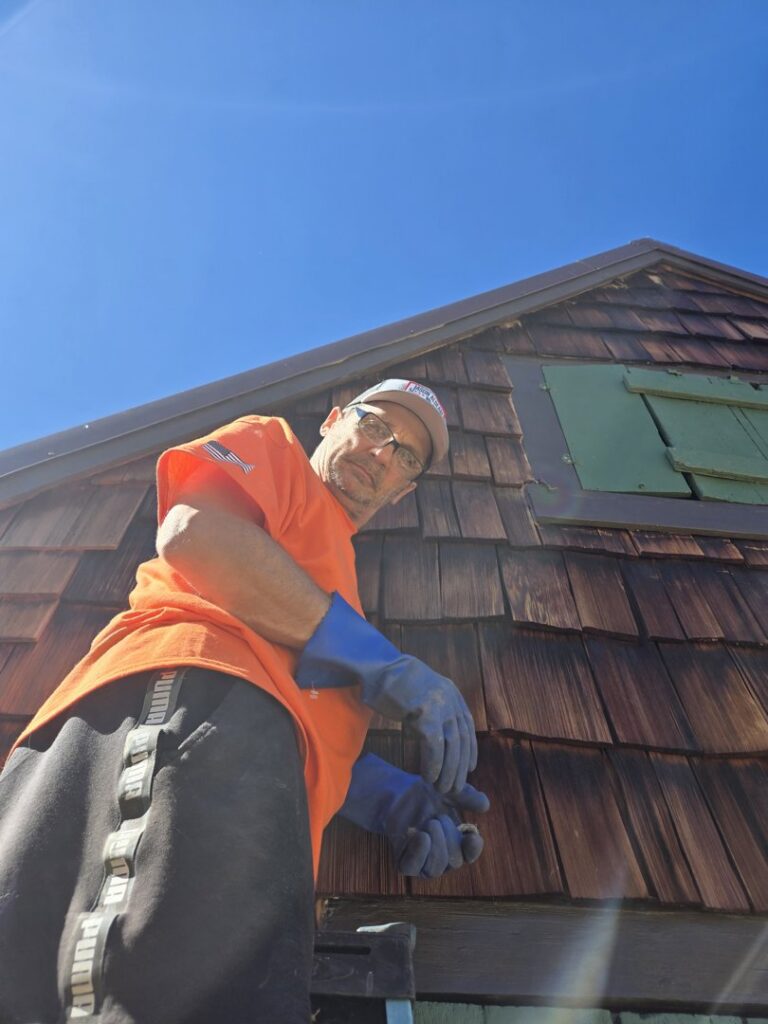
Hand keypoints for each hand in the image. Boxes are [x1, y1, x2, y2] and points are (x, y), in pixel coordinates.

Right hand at [295, 593, 476, 792]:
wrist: (379, 668)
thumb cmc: (395, 683)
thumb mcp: (423, 692)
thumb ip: (435, 707)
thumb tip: (441, 731)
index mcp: (452, 693)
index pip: (467, 727)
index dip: (470, 749)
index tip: (469, 767)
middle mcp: (450, 699)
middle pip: (461, 740)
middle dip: (459, 767)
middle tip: (455, 786)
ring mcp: (439, 706)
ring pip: (451, 746)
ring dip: (448, 771)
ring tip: (442, 787)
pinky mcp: (425, 714)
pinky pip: (434, 746)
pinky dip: (434, 764)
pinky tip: (429, 777)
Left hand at [390, 782, 488, 877]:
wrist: (397, 792)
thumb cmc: (425, 794)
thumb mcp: (448, 791)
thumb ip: (466, 797)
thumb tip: (485, 805)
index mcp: (455, 844)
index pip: (469, 855)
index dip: (473, 849)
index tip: (473, 836)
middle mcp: (441, 858)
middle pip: (454, 861)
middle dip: (449, 839)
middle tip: (439, 818)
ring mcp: (422, 863)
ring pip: (435, 868)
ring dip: (436, 845)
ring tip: (430, 822)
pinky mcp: (403, 862)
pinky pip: (412, 867)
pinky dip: (419, 853)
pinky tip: (422, 835)